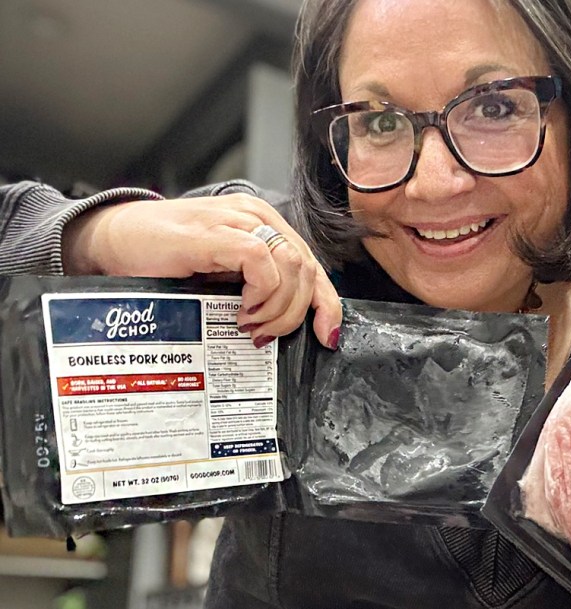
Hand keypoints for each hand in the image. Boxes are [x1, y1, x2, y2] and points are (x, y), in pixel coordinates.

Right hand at [62, 194, 342, 347]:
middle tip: (263, 335)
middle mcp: (257, 217)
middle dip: (294, 314)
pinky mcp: (216, 232)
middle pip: (307, 269)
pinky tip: (241, 308)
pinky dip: (261, 292)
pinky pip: (261, 260)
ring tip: (248, 323)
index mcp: (264, 225)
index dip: (326, 304)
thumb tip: (288, 323)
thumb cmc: (164, 259)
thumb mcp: (223, 277)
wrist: (113, 241)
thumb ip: (258, 288)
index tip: (326, 336)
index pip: (312, 265)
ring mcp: (237, 221)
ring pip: (292, 265)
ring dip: (277, 307)